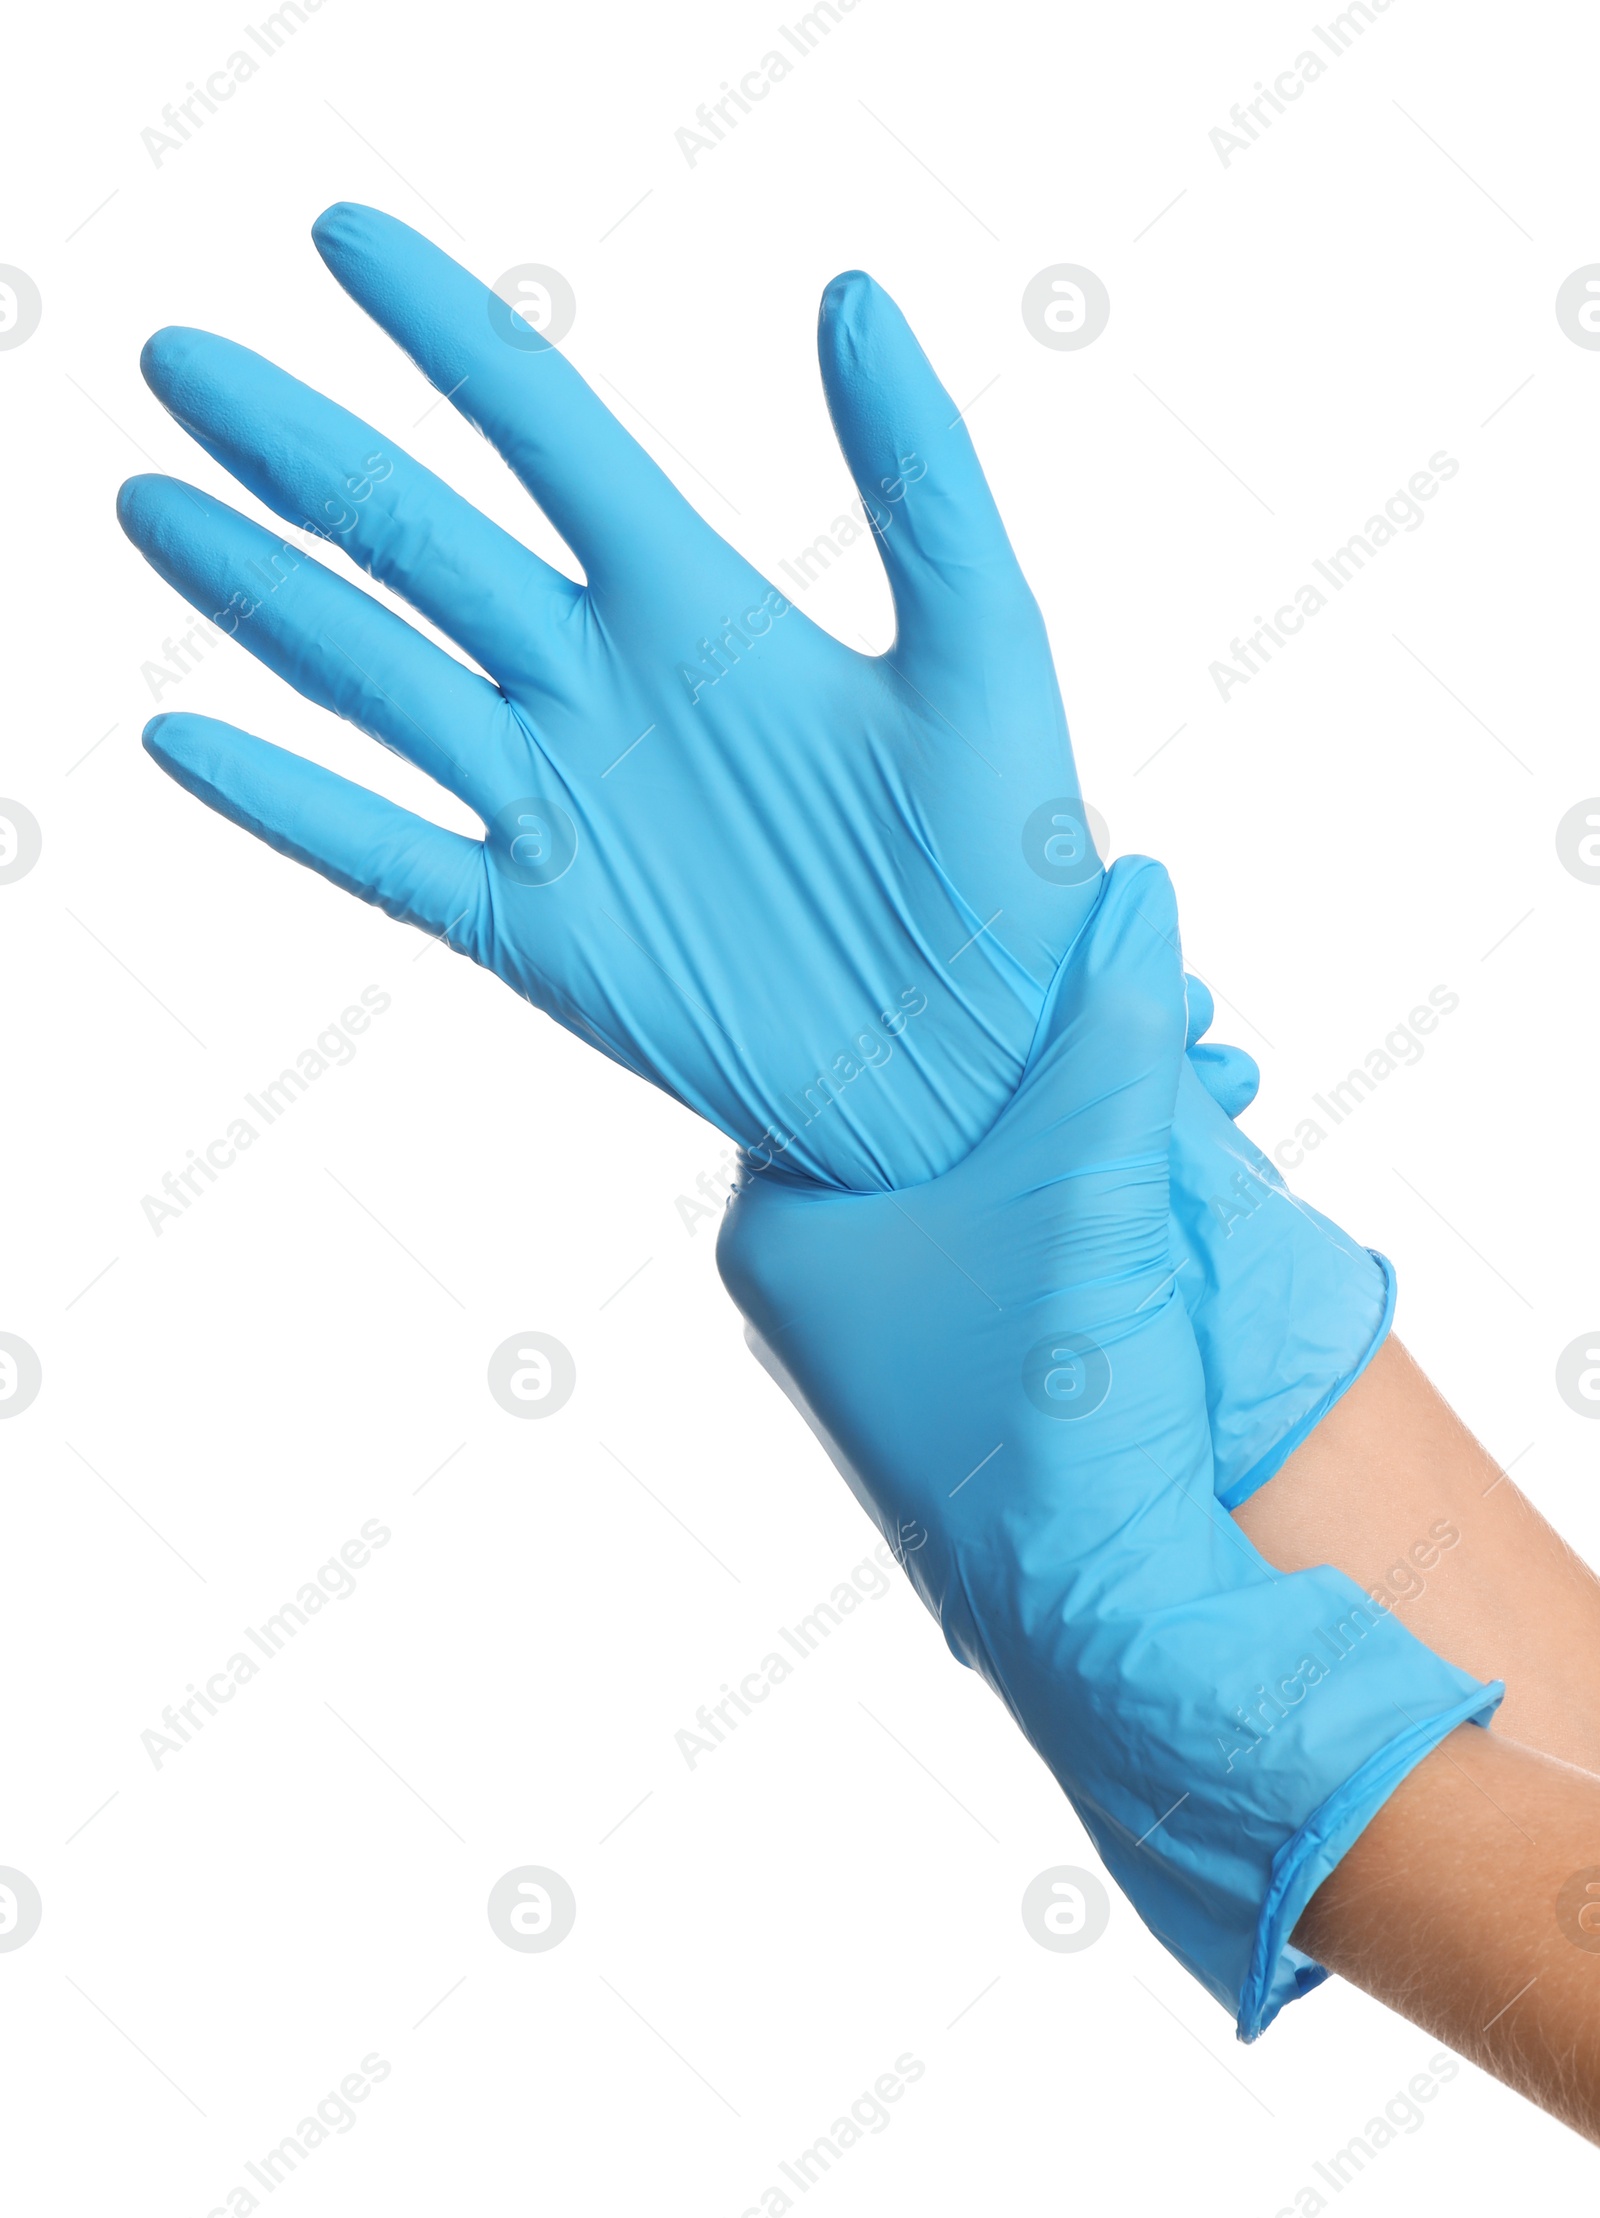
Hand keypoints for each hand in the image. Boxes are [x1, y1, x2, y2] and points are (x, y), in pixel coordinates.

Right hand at [118, 201, 1392, 1500]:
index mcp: (699, 605)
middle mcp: (601, 687)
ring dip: (261, 596)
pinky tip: (186, 743)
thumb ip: (924, 479)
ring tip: (151, 504)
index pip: (544, 432)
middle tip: (177, 361)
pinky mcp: (534, 930)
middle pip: (417, 539)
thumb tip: (853, 292)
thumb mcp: (985, 653)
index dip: (447, 332)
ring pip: (375, 678)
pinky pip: (385, 855)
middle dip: (299, 448)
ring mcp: (556, 807)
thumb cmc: (1007, 872)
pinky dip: (289, 807)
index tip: (344, 235)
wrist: (976, 1076)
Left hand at [719, 859, 1495, 2031]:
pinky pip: (1022, 1243)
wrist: (1109, 1620)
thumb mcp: (1086, 1187)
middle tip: (1176, 1006)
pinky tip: (1186, 1155)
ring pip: (995, 1174)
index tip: (1068, 933)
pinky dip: (1098, 1196)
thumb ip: (1110, 1032)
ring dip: (1103, 1119)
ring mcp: (883, 1341)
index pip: (853, 1050)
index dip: (973, 982)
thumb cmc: (1053, 1408)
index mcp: (777, 1228)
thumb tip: (1136, 889)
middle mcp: (810, 1285)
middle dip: (1071, 1049)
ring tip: (1210, 1074)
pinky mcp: (957, 1379)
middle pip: (939, 1106)